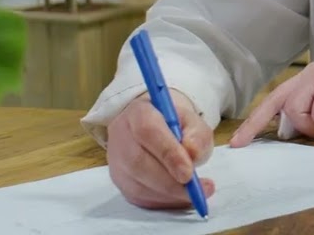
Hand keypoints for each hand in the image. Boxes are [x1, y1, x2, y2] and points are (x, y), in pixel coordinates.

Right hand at [106, 89, 216, 209]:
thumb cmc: (175, 125)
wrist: (154, 128)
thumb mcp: (192, 121)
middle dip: (170, 182)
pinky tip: (181, 198)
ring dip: (169, 195)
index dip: (168, 154)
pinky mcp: (120, 182)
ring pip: (137, 185)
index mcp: (138, 112)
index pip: (147, 131)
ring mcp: (116, 162)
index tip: (188, 173)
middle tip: (196, 189)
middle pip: (138, 163)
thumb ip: (197, 134)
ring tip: (196, 194)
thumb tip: (192, 154)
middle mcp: (121, 136)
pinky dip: (164, 202)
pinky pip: (139, 198)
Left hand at [228, 61, 313, 145]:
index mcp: (307, 80)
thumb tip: (286, 134)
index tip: (239, 143)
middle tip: (286, 137)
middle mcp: (309, 74)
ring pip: (299, 114)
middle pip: (281, 106)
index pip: (273, 101)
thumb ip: (309, 118)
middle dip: (288, 126)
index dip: (254, 122)